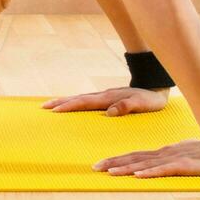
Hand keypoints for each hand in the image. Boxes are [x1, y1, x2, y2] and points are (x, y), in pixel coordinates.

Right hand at [42, 86, 168, 115]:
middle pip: (78, 98)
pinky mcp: (107, 98)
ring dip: (65, 101)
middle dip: (60, 102)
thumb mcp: (143, 104)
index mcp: (109, 98)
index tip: (55, 111)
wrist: (156, 87)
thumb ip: (126, 107)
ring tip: (50, 105)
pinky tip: (71, 104)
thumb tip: (109, 113)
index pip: (85, 102)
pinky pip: (86, 100)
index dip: (70, 106)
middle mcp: (104, 95)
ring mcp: (104, 95)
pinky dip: (75, 102)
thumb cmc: (151, 99)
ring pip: (80, 98)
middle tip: (43, 107)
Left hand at [93, 139, 199, 177]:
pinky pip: (165, 170)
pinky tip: (139, 176)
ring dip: (127, 169)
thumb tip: (144, 169)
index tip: (98, 165)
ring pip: (146, 165)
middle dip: (114, 164)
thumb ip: (164, 163)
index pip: (134, 156)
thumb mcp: (179, 158)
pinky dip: (151, 173)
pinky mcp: (185, 166)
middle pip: (135, 159)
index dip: (116, 160)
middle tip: (94, 168)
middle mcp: (163, 155)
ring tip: (110, 173)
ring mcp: (174, 160)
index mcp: (161, 153)